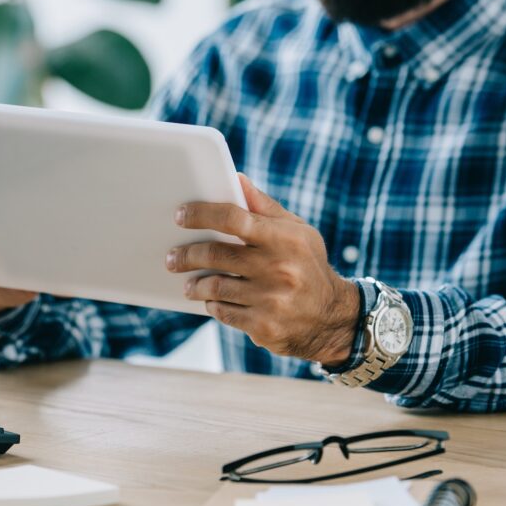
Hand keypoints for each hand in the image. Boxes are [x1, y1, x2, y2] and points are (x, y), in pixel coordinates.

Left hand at [166, 174, 359, 364]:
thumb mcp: (298, 232)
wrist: (334, 318)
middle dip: (187, 255)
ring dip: (195, 285)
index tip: (180, 216)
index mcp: (284, 239)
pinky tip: (211, 301)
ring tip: (188, 283)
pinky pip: (224, 313)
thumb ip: (265, 207)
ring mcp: (271, 300)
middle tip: (172, 257)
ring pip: (215, 287)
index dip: (201, 214)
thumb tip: (236, 179)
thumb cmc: (309, 266)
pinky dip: (213, 305)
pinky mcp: (264, 327)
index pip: (233, 218)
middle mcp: (278, 268)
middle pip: (216, 254)